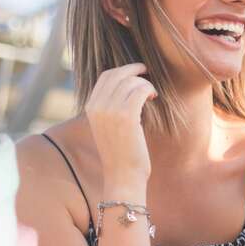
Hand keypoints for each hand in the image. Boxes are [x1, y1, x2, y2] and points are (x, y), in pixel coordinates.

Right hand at [85, 63, 156, 181]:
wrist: (122, 175)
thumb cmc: (121, 153)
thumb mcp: (109, 126)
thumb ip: (112, 107)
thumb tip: (127, 86)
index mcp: (90, 107)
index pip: (105, 76)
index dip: (123, 70)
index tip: (137, 72)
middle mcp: (97, 106)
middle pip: (117, 74)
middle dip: (134, 70)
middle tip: (147, 72)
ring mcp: (110, 111)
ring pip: (131, 81)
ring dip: (145, 83)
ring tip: (151, 94)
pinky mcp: (126, 116)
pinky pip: (140, 90)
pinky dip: (149, 90)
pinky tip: (153, 98)